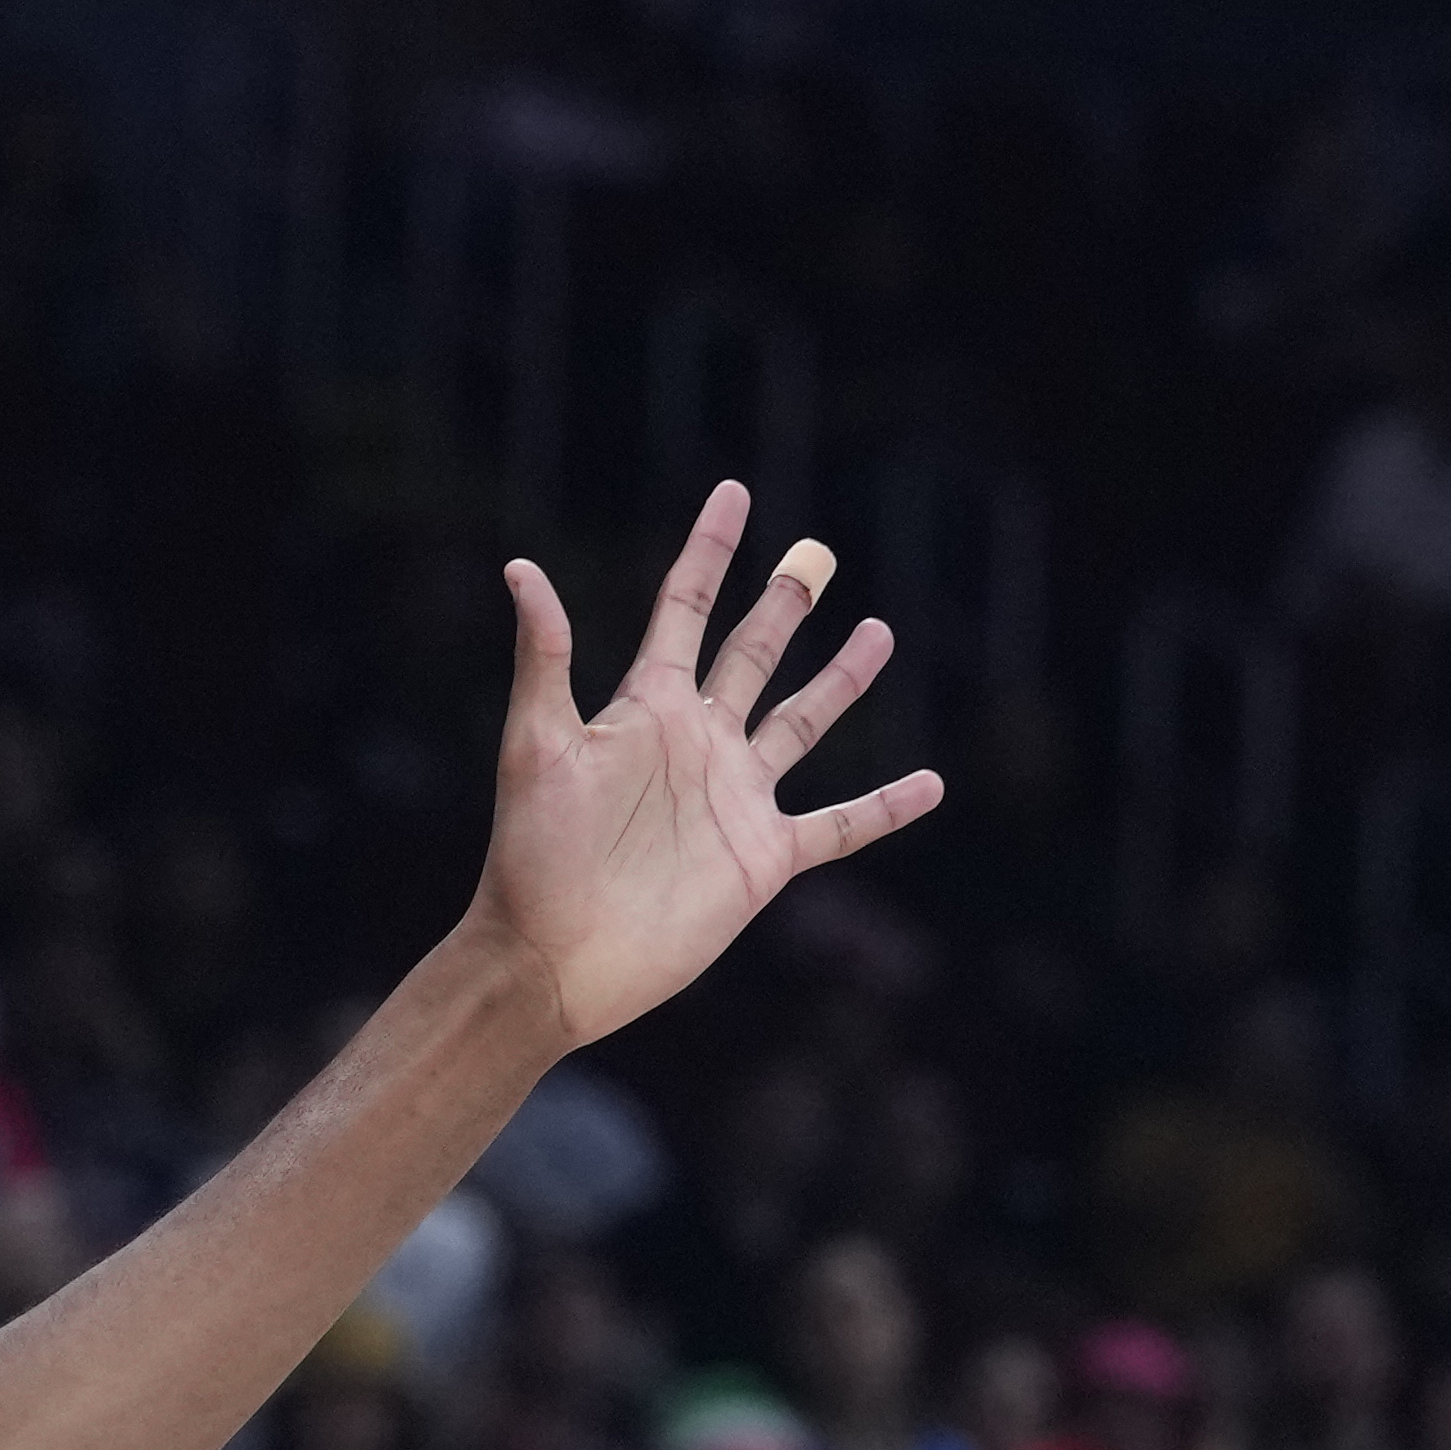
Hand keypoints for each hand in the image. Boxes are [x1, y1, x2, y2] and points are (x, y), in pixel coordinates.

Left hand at [468, 484, 943, 1048]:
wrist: (551, 957)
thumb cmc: (531, 856)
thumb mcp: (536, 745)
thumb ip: (543, 658)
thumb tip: (520, 568)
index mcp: (645, 708)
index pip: (685, 610)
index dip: (710, 552)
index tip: (734, 492)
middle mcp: (697, 742)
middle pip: (752, 655)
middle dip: (784, 603)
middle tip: (816, 555)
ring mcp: (735, 797)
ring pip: (802, 724)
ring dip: (839, 682)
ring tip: (878, 632)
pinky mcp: (762, 857)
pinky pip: (839, 825)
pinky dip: (885, 807)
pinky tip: (930, 784)